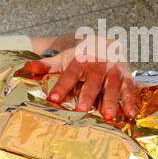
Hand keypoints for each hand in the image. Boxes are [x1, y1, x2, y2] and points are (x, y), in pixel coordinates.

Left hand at [19, 31, 136, 120]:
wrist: (104, 43)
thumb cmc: (80, 56)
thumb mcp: (62, 58)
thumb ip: (46, 65)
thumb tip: (26, 67)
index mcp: (81, 60)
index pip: (70, 73)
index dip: (62, 86)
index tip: (52, 99)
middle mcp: (99, 64)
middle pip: (93, 81)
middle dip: (88, 95)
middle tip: (82, 110)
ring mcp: (114, 70)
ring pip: (113, 85)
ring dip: (112, 100)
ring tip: (108, 116)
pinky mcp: (127, 76)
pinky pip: (130, 89)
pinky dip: (131, 102)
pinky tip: (130, 115)